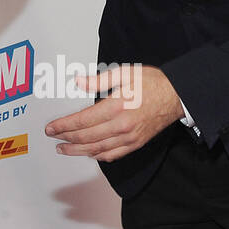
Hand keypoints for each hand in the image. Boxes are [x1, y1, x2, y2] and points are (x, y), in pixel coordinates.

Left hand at [44, 65, 182, 161]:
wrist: (178, 96)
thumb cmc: (152, 82)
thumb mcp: (124, 73)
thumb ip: (98, 80)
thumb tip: (78, 81)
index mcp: (116, 106)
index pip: (82, 121)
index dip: (63, 125)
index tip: (50, 128)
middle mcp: (122, 125)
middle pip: (86, 137)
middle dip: (66, 138)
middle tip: (52, 137)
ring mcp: (130, 137)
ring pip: (97, 149)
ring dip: (77, 150)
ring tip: (63, 149)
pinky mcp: (136, 143)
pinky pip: (113, 154)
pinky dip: (98, 156)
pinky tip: (88, 153)